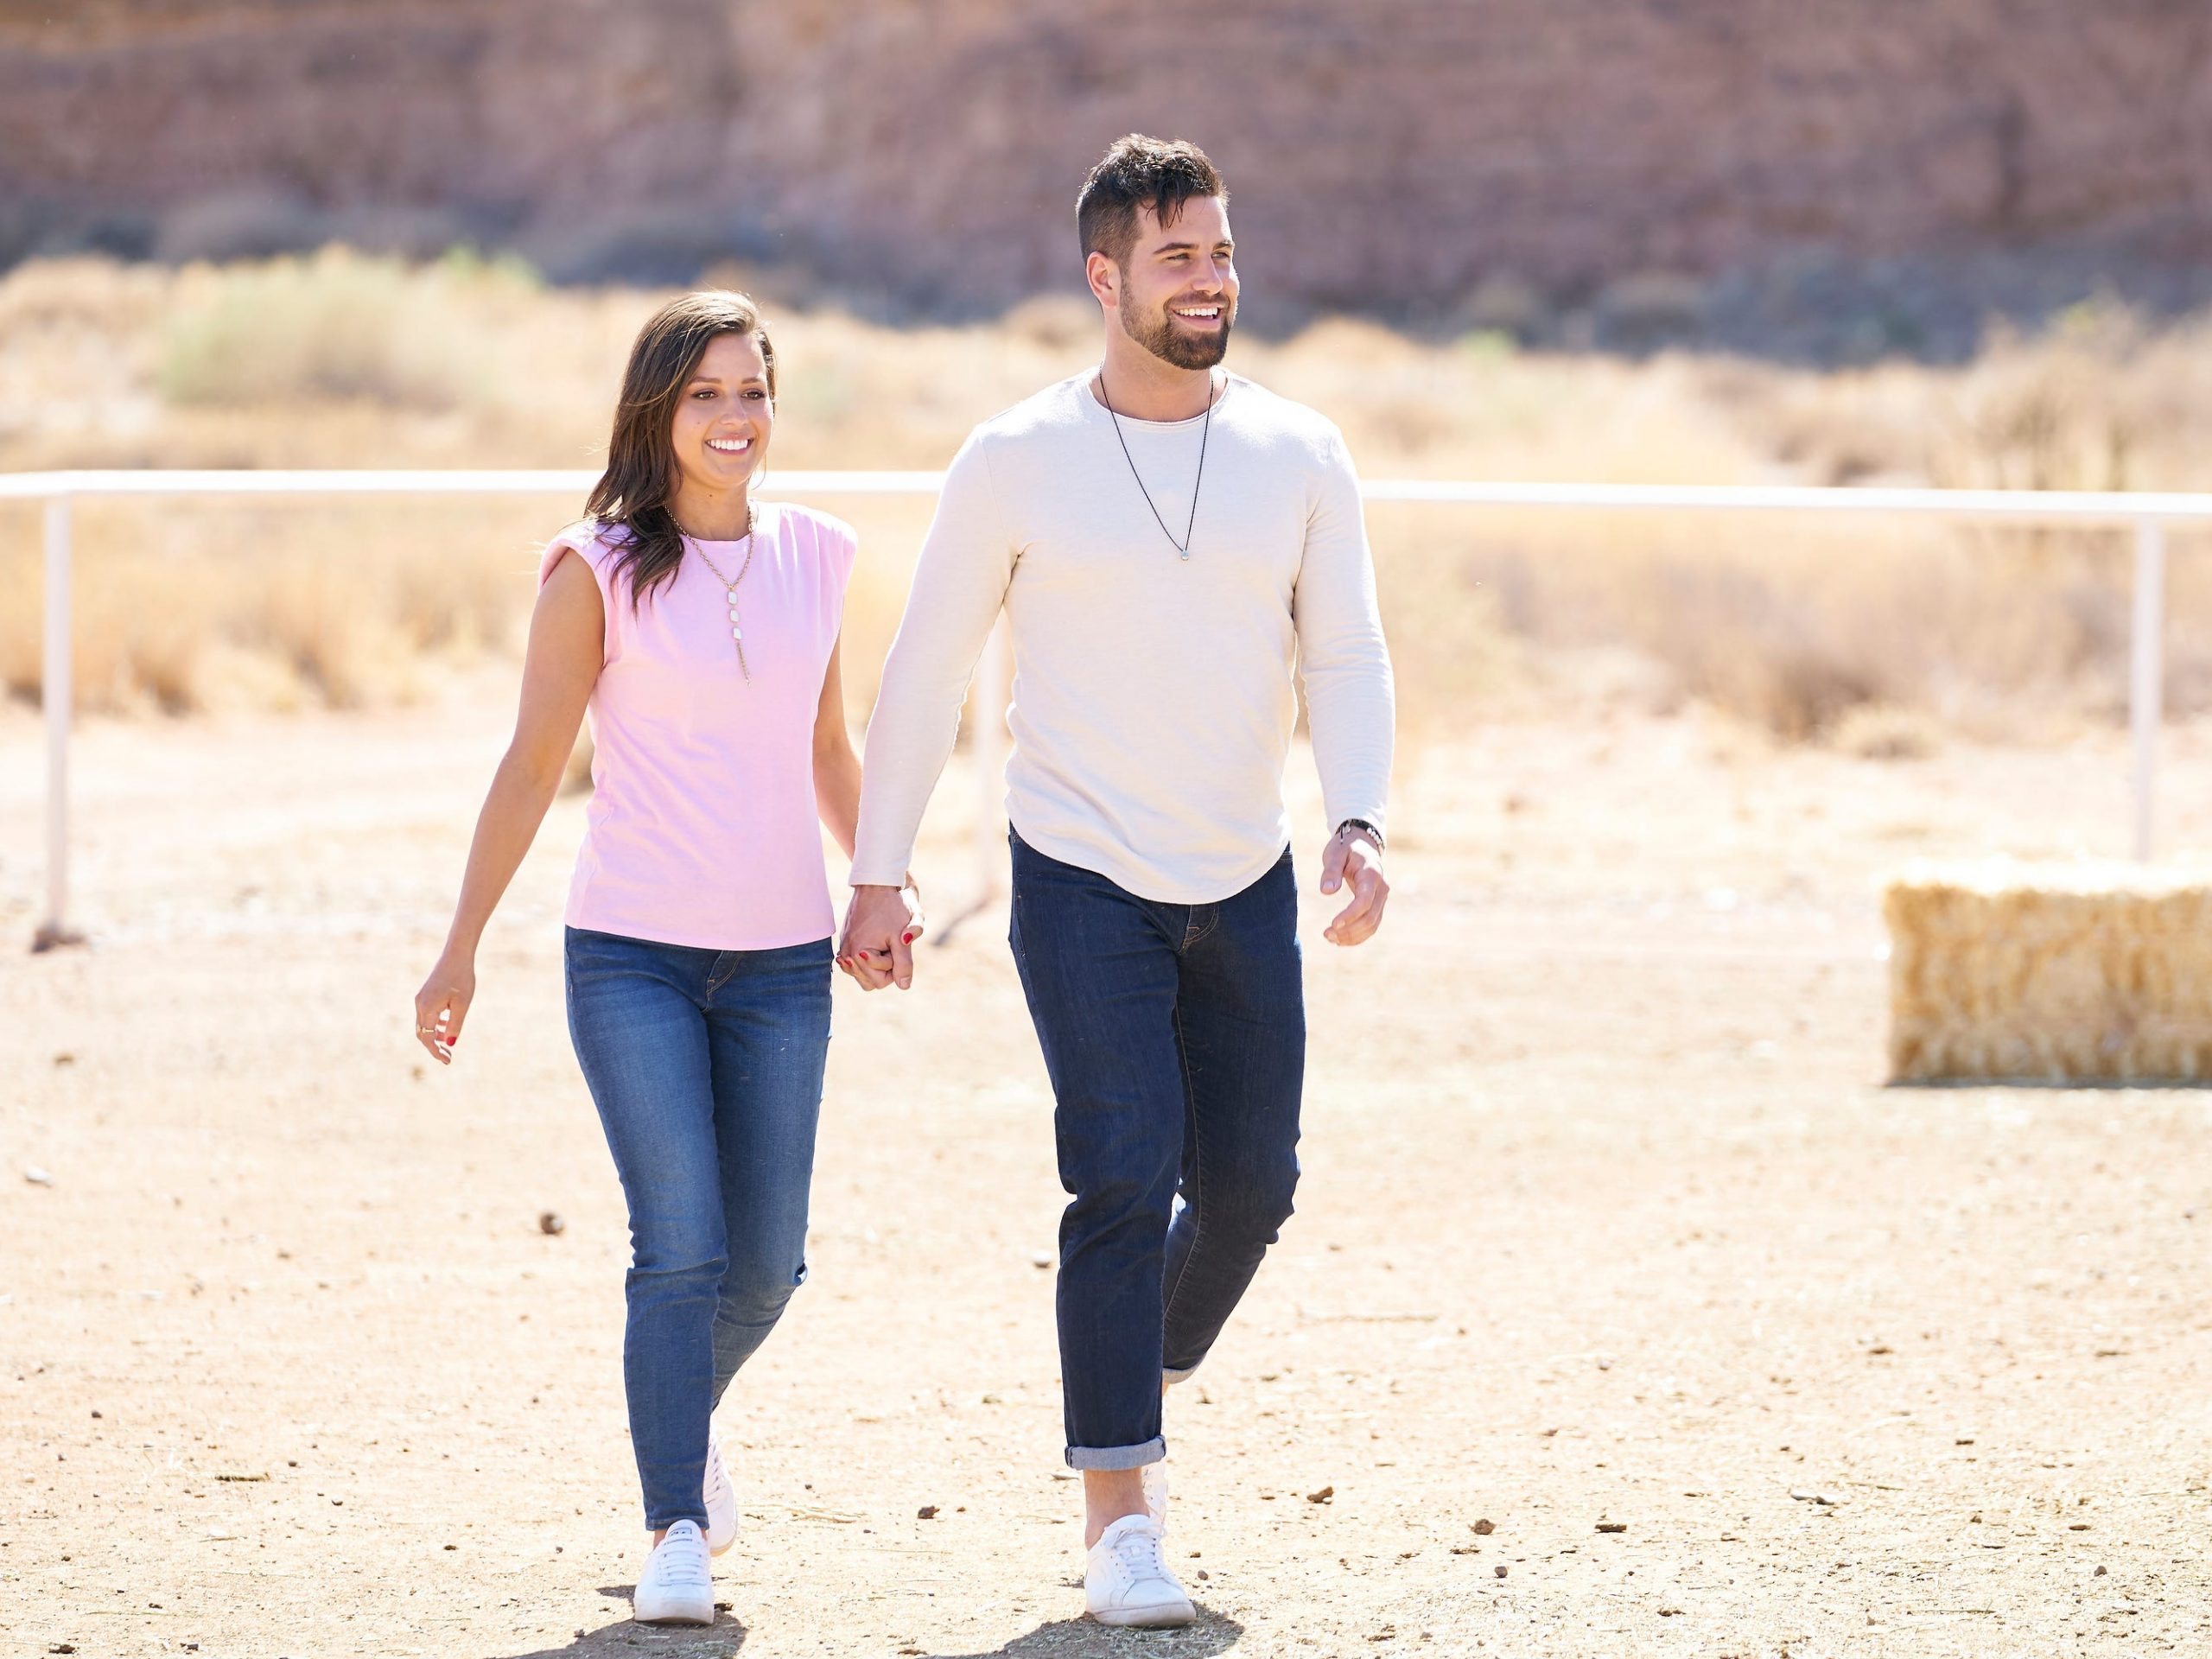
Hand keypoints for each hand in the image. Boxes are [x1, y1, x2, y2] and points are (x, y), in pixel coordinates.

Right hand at [413, 949, 475, 1063]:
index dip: (435, 1051)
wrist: (456, 954)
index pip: (427, 1038)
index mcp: (427, 1008)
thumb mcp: (462, 1004)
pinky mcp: (425, 993)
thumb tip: (448, 1044)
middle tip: (448, 1056)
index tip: (447, 1061)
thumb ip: (454, 1025)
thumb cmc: (462, 978)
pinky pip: (427, 1014)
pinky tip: (447, 1023)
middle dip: (434, 1046)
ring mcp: (421, 998)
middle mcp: (420, 1004)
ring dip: (435, 1034)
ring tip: (449, 1041)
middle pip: (422, 1033)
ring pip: (424, 1024)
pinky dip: (435, 1023)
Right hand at [837, 882, 924, 990]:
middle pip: (869, 982)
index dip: (894, 966)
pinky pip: (856, 963)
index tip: (896, 944)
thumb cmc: (893, 908)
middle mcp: (846, 954)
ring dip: (876, 964)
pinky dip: (867, 958)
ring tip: (883, 943)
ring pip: (862, 974)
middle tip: (890, 944)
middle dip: (884, 967)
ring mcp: (843, 948)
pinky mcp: (844, 941)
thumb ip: (903, 963)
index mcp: (859, 953)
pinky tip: (876, 944)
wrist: (877, 884)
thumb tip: (904, 986)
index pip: (880, 982)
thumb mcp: (902, 937)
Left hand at [1319, 824, 1388, 946]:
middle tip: (1326, 934)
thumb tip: (1327, 891)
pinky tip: (1340, 940)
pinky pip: (1371, 925)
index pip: (1364, 901)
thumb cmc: (1345, 847)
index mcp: (1371, 874)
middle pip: (1370, 917)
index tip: (1333, 924)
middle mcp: (1381, 888)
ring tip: (1330, 939)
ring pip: (1372, 925)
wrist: (1362, 844)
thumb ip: (1331, 870)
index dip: (1350, 915)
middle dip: (1349, 930)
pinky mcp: (1377, 905)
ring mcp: (1381, 898)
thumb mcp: (1335, 853)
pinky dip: (1358, 936)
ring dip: (1353, 936)